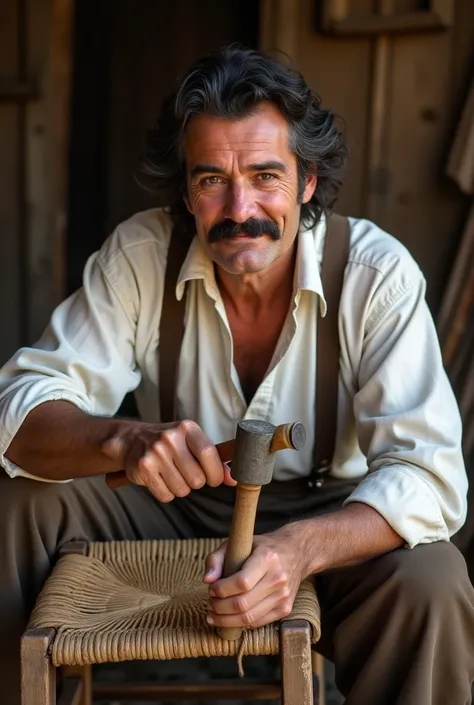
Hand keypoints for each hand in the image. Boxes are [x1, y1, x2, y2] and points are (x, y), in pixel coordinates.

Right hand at [102, 419, 235, 501]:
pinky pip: (166, 495)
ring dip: (180, 488)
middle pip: (197, 479)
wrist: (132, 440)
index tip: (215, 479)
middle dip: (195, 482)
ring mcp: (155, 453)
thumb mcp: (192, 442)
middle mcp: (170, 438)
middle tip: (186, 473)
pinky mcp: (143, 468)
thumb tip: (234, 479)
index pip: (209, 453)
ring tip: (171, 474)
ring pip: (182, 490)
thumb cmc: (170, 443)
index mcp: (187, 428)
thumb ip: (214, 459)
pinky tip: (160, 479)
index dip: (216, 473)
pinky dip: (166, 493)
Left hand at [203, 526, 308, 628]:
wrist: (296, 552)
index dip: (221, 590)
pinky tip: (229, 618)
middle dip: (220, 608)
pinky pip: (258, 622)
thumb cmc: (262, 547)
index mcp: (267, 558)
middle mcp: (278, 578)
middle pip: (243, 603)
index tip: (211, 589)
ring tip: (214, 614)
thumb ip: (217, 558)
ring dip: (226, 620)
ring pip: (249, 618)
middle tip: (210, 604)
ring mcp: (283, 596)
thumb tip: (207, 580)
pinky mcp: (285, 608)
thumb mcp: (239, 542)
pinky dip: (240, 623)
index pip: (241, 582)